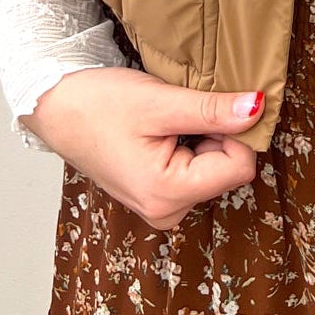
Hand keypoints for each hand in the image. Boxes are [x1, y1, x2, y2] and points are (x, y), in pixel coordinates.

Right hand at [20, 69, 265, 231]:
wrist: (55, 108)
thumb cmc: (98, 104)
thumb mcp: (160, 102)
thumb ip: (212, 110)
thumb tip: (258, 108)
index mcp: (167, 195)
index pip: (240, 166)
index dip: (234, 131)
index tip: (207, 106)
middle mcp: (166, 212)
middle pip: (228, 170)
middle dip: (216, 135)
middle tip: (179, 112)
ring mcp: (161, 207)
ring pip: (213, 169)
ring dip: (201, 139)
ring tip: (165, 121)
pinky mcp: (156, 196)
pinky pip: (195, 171)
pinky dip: (189, 146)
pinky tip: (161, 132)